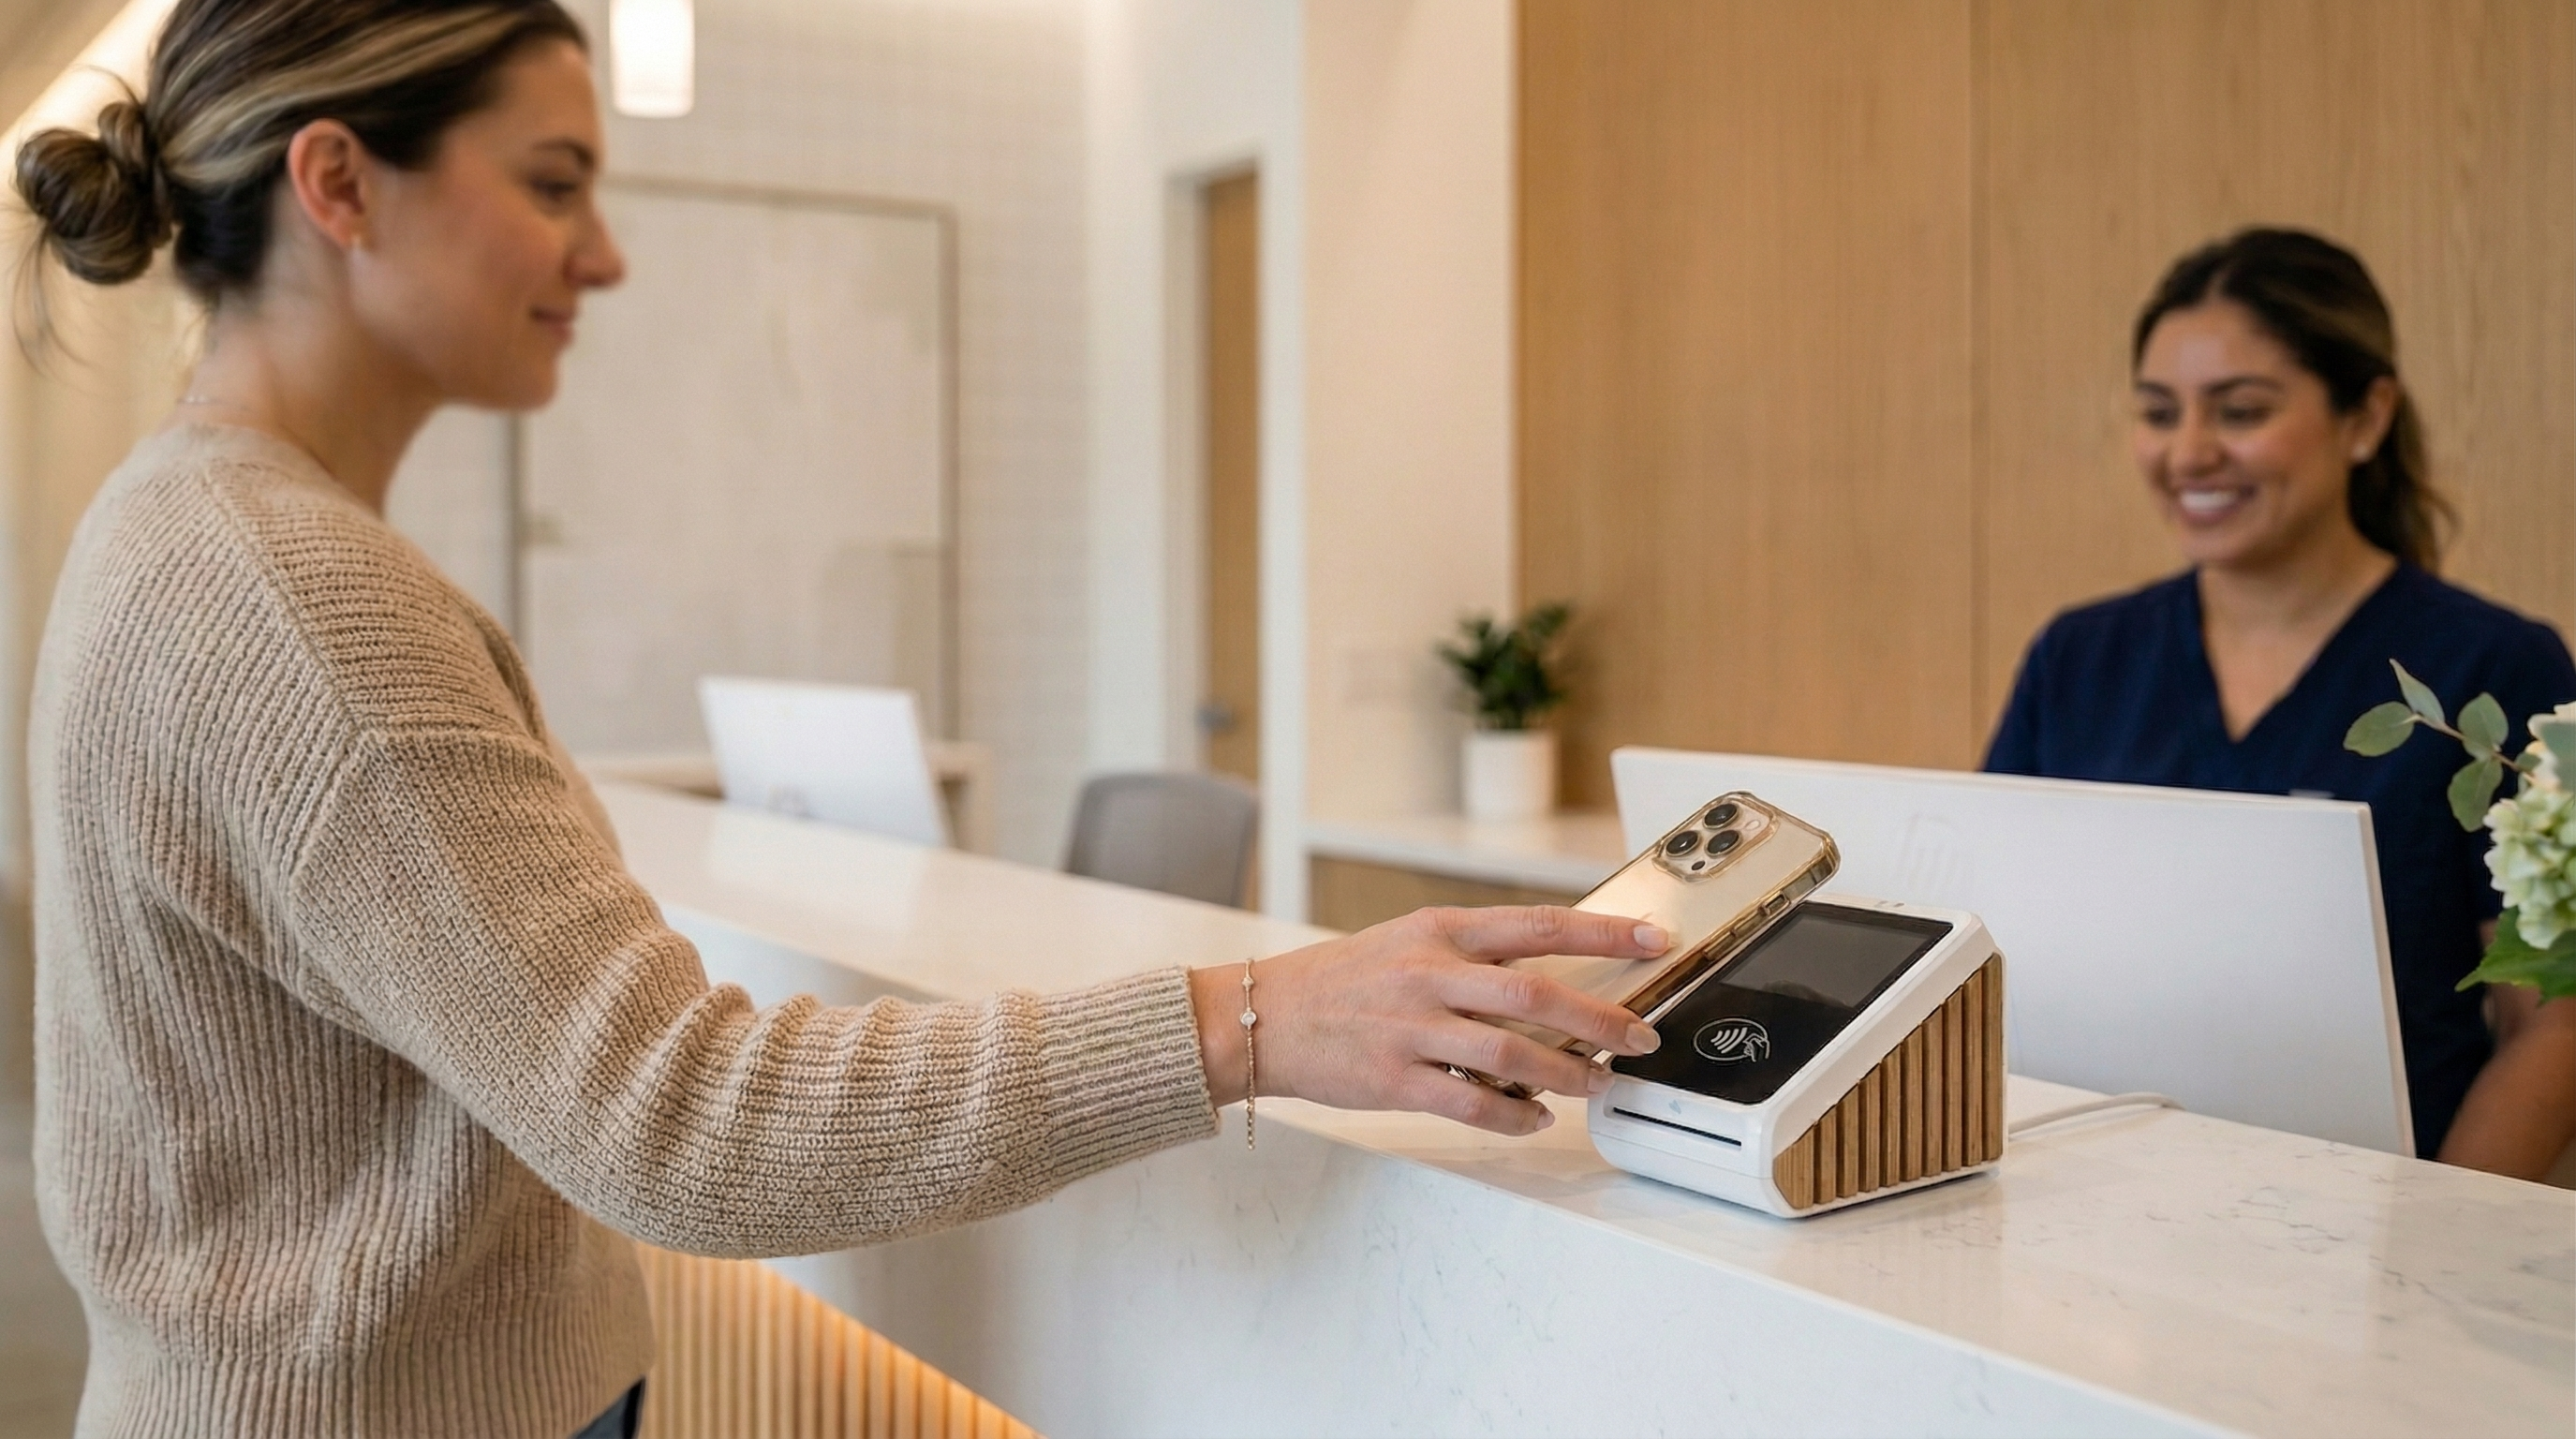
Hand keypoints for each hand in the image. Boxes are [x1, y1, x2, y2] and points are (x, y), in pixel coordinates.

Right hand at [1191, 906, 1668, 1136]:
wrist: (1259, 1018)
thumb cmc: (1340, 982)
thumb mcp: (1408, 944)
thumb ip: (1474, 958)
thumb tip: (1553, 980)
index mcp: (1439, 930)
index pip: (1539, 923)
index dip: (1605, 929)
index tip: (1655, 937)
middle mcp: (1429, 974)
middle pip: (1537, 992)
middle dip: (1601, 1018)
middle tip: (1640, 1037)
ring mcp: (1411, 1028)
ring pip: (1512, 1052)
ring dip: (1568, 1073)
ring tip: (1598, 1085)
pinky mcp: (1394, 1079)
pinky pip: (1471, 1102)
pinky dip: (1514, 1113)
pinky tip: (1534, 1116)